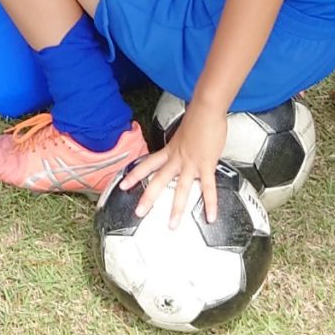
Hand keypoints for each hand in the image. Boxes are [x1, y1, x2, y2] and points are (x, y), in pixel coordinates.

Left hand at [119, 95, 228, 239]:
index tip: (123, 184)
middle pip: (158, 180)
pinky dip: (210, 203)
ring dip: (176, 209)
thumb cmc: (198, 118)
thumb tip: (185, 149)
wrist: (206, 109)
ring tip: (172, 225)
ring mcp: (190, 163)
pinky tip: (211, 216)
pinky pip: (208, 188)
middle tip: (138, 213)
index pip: (147, 164)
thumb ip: (183, 145)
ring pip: (180, 189)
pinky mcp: (206, 165)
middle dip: (148, 198)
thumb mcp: (184, 133)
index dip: (134, 174)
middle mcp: (177, 158)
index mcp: (170, 150)